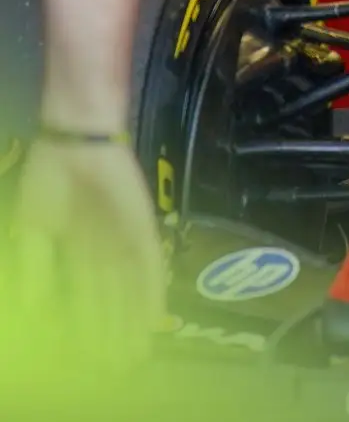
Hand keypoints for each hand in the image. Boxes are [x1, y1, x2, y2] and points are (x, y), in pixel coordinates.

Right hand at [0, 140, 164, 379]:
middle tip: (117, 365)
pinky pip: (150, 263)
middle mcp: (105, 252)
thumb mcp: (32, 229)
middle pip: (111, 301)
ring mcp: (125, 241)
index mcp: (77, 253)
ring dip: (134, 319)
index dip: (87, 328)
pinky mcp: (142, 228)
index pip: (84, 299)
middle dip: (113, 332)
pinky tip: (155, 312)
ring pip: (131, 289)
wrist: (75, 143)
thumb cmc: (50, 181)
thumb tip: (32, 307)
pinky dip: (152, 288)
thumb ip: (35, 268)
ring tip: (135, 350)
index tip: (89, 357)